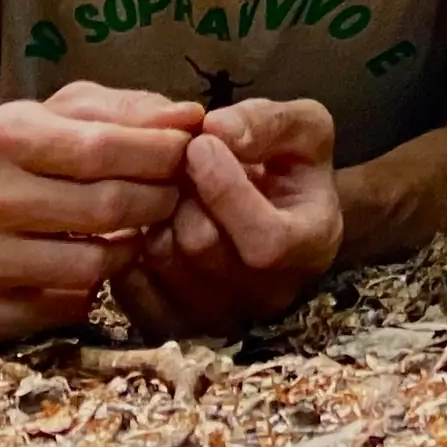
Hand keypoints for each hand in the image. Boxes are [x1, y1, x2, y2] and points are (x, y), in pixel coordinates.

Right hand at [0, 81, 202, 345]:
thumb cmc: (3, 166)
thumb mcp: (54, 119)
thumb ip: (126, 110)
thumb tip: (191, 116)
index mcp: (3, 136)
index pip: (104, 147)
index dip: (161, 153)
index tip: (189, 154)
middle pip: (105, 206)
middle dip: (158, 200)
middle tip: (176, 196)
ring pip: (90, 266)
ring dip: (130, 251)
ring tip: (138, 232)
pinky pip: (61, 309)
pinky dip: (90, 291)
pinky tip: (92, 268)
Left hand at [110, 95, 345, 337]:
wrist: (285, 211)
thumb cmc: (295, 166)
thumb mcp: (305, 127)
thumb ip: (267, 122)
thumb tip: (215, 129)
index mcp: (313, 245)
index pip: (265, 240)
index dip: (226, 189)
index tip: (201, 143)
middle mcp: (270, 294)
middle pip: (203, 246)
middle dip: (185, 191)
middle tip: (180, 158)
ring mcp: (222, 317)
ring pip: (165, 262)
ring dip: (158, 213)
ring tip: (172, 186)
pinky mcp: (177, 324)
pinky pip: (133, 287)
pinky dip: (133, 245)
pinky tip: (154, 219)